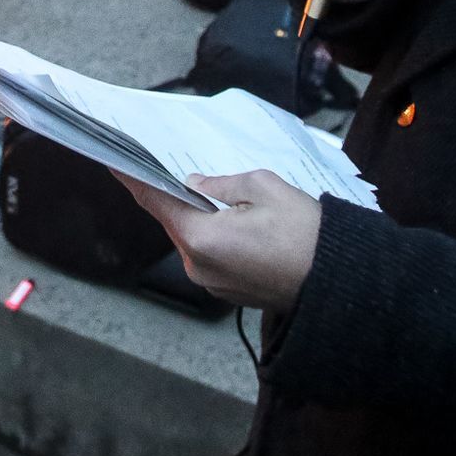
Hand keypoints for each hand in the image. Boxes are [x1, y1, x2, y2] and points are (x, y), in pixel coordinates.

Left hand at [118, 170, 321, 313]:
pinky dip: (216, 238)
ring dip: (201, 218)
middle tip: (181, 170)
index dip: (135, 179)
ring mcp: (213, 283)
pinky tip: (237, 224)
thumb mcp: (262, 187)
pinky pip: (211, 257)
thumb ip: (220, 183)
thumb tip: (196, 184)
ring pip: (194, 239)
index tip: (116, 163)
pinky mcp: (229, 292)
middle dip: (178, 197)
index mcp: (200, 238)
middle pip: (176, 222)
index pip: (155, 201)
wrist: (339, 281)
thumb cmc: (304, 233)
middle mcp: (198, 266)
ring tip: (223, 197)